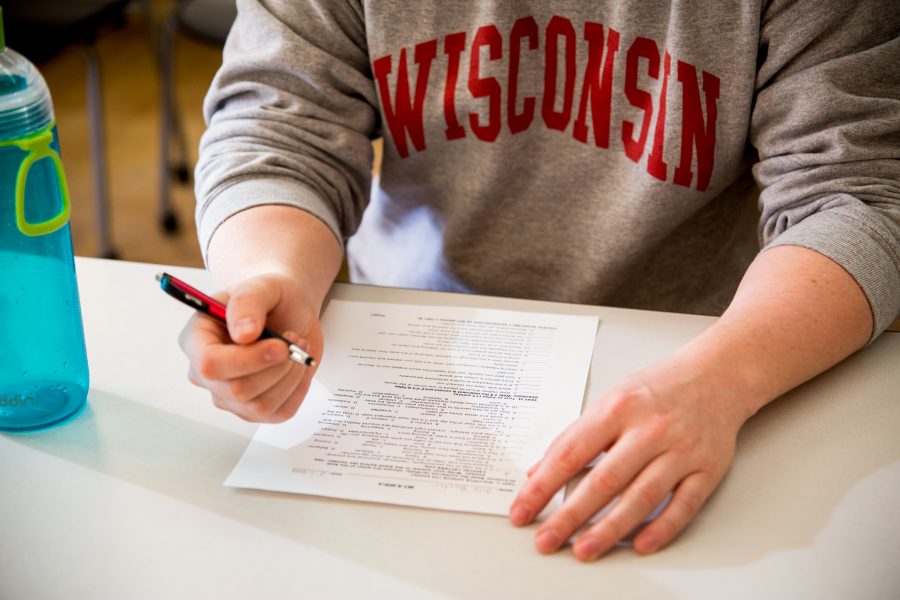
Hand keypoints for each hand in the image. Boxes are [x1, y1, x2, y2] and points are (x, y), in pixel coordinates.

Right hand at [178, 272, 322, 422]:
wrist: (290, 310)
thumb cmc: (269, 297)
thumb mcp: (261, 286)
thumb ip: (248, 303)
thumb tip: (243, 334)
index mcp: (197, 339)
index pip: (210, 364)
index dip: (247, 359)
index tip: (279, 345)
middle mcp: (206, 373)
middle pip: (237, 390)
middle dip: (276, 367)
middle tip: (294, 340)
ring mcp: (228, 395)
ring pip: (260, 406)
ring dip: (289, 377)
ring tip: (297, 348)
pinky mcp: (254, 408)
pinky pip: (279, 413)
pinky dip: (298, 390)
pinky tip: (298, 367)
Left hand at [509, 356, 748, 560]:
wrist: (716, 375)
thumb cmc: (657, 389)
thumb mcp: (609, 400)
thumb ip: (575, 436)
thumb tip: (539, 472)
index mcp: (617, 408)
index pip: (570, 453)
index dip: (542, 486)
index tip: (522, 510)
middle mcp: (649, 430)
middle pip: (604, 480)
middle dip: (570, 515)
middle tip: (547, 540)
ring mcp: (680, 450)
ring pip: (642, 497)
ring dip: (610, 528)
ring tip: (584, 549)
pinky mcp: (707, 468)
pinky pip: (683, 505)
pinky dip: (662, 528)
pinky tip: (639, 545)